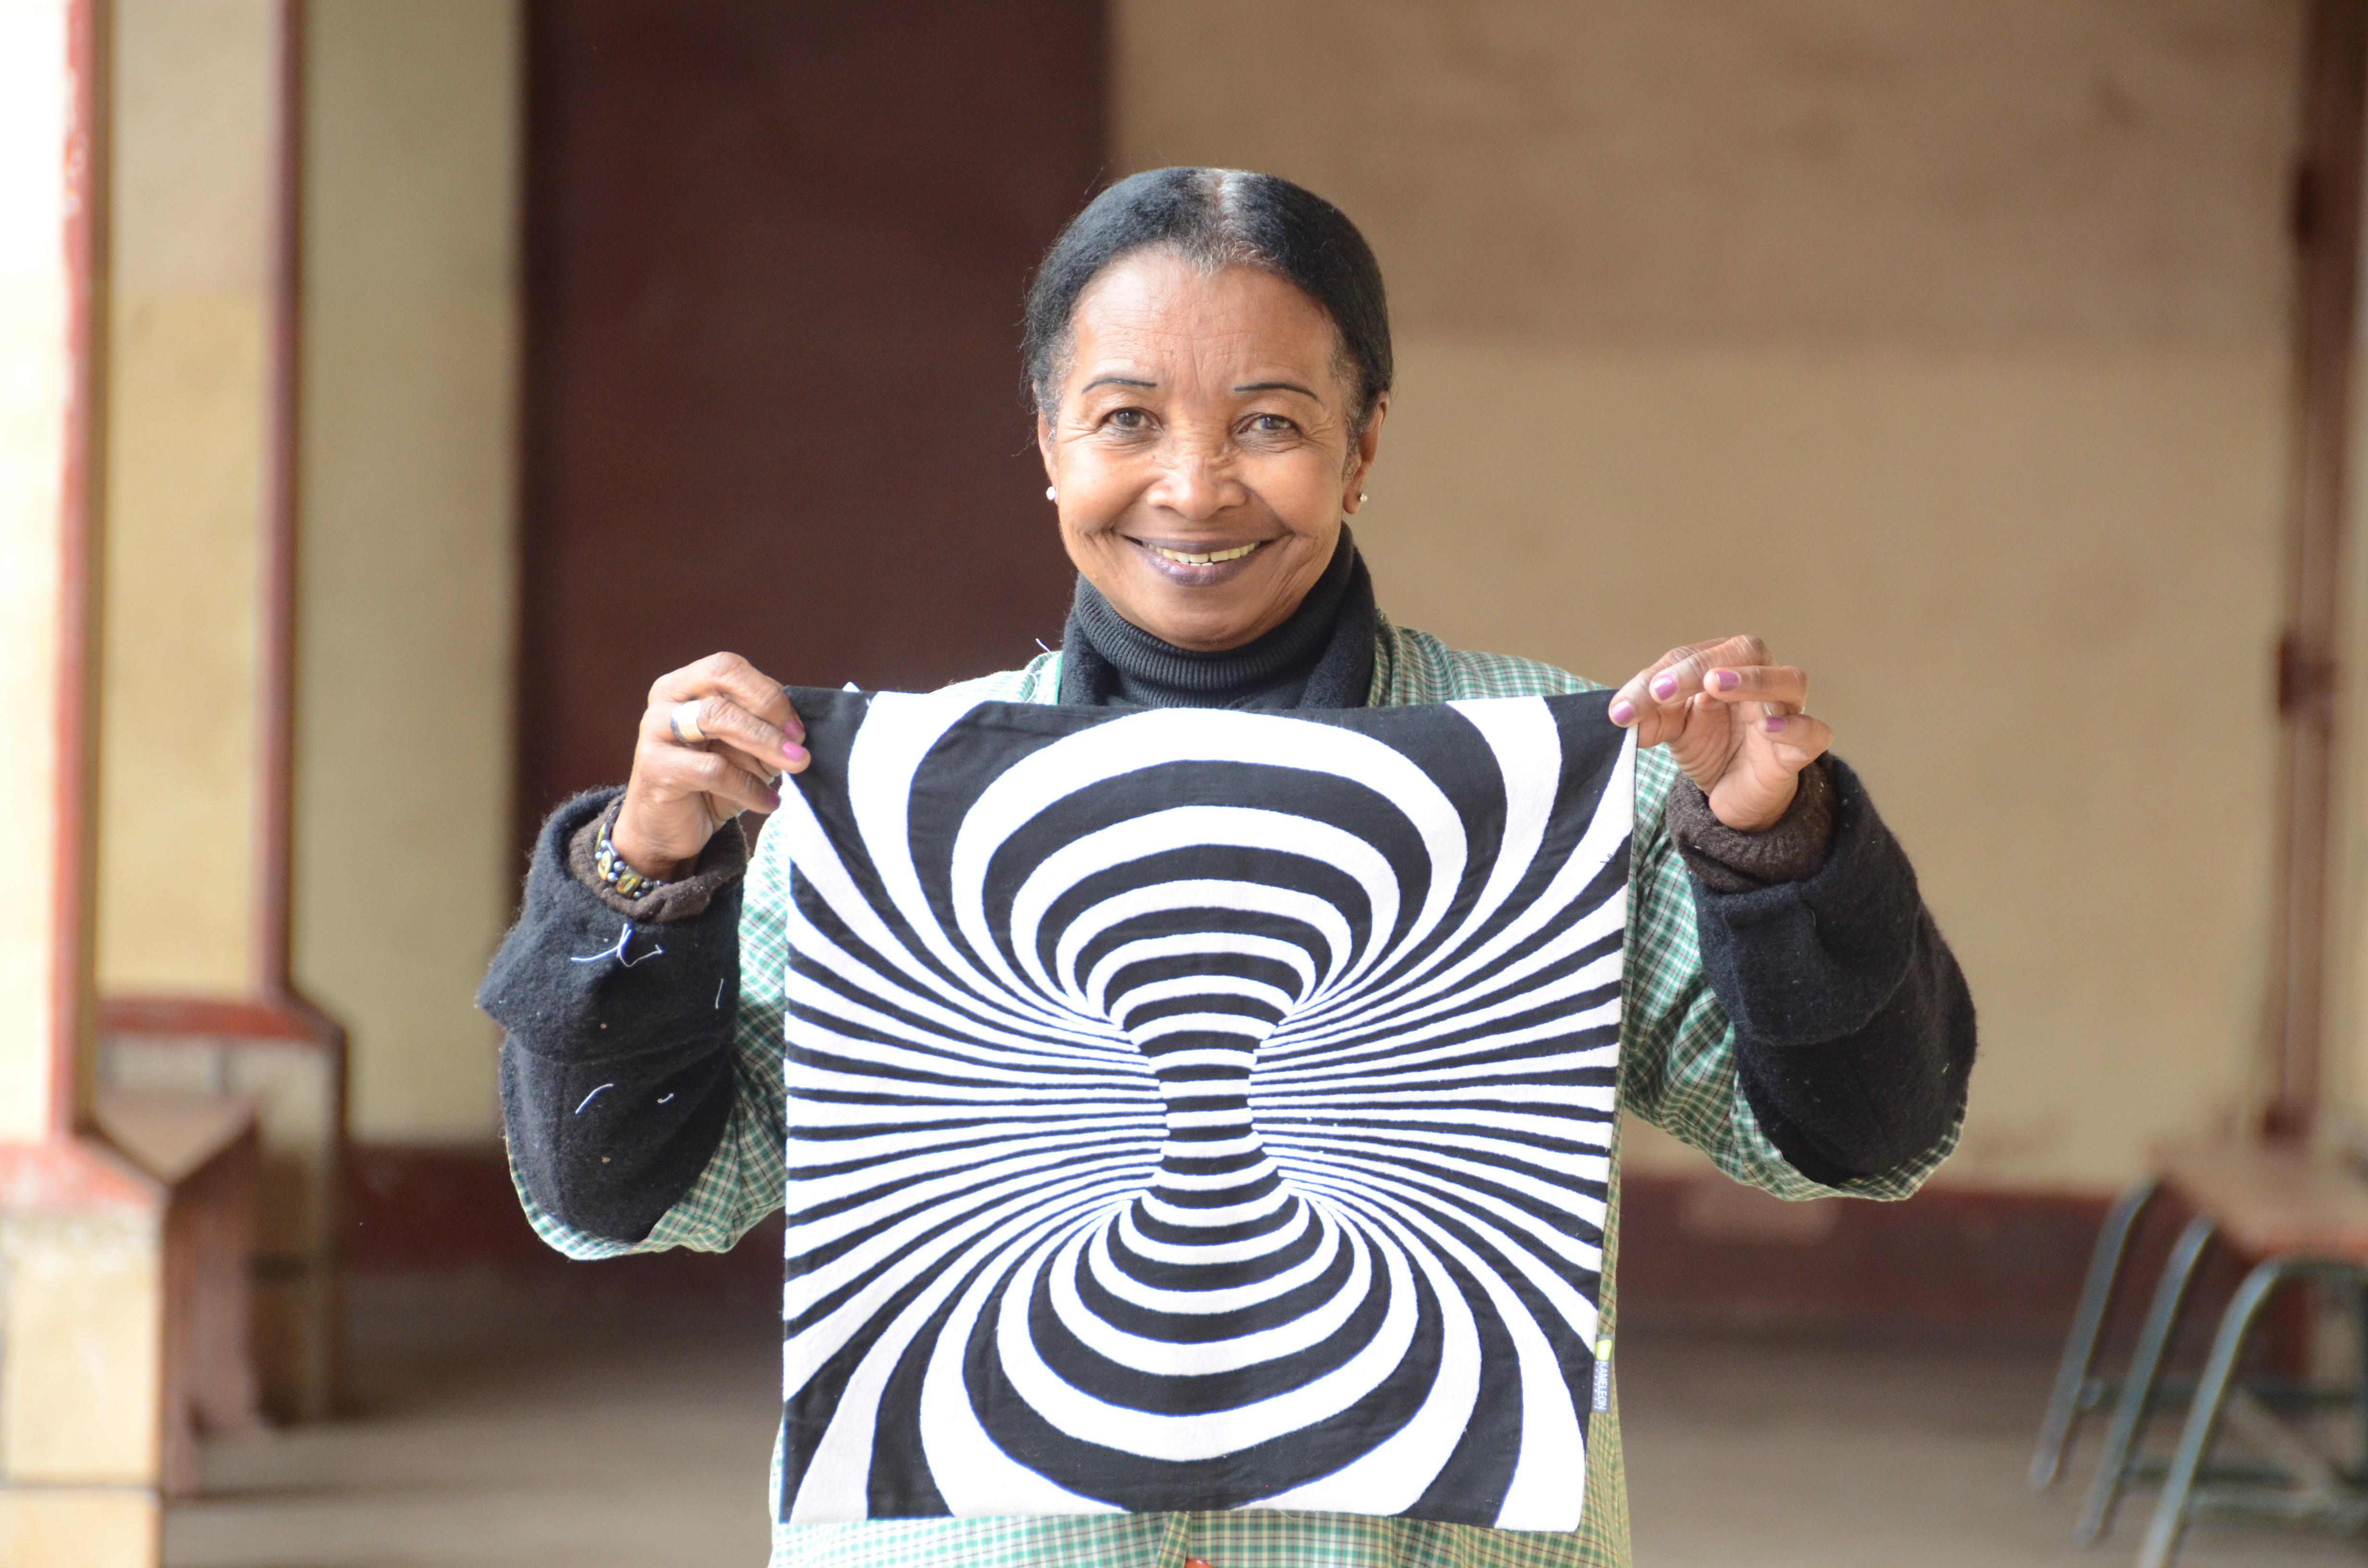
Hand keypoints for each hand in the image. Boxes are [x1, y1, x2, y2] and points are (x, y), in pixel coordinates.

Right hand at [612, 653, 807, 879]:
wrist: (667, 828)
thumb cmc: (709, 781)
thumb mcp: (738, 747)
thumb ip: (759, 727)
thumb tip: (796, 729)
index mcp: (686, 684)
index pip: (728, 668)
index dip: (768, 693)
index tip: (797, 728)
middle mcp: (666, 700)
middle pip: (723, 691)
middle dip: (770, 719)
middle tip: (800, 749)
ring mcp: (655, 731)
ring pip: (716, 720)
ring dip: (765, 745)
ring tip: (792, 767)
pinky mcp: (655, 767)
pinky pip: (714, 770)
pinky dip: (749, 787)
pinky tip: (768, 803)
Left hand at [1607, 634, 1830, 831]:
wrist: (1733, 794)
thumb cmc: (1709, 746)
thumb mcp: (1671, 729)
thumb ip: (1647, 717)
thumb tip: (1618, 716)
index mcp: (1726, 666)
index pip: (1694, 657)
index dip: (1659, 678)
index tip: (1624, 709)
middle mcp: (1761, 680)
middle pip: (1746, 651)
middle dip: (1700, 665)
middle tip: (1663, 690)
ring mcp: (1785, 712)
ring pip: (1788, 679)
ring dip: (1752, 680)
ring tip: (1714, 685)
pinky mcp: (1800, 749)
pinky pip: (1812, 731)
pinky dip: (1794, 726)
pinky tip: (1768, 728)